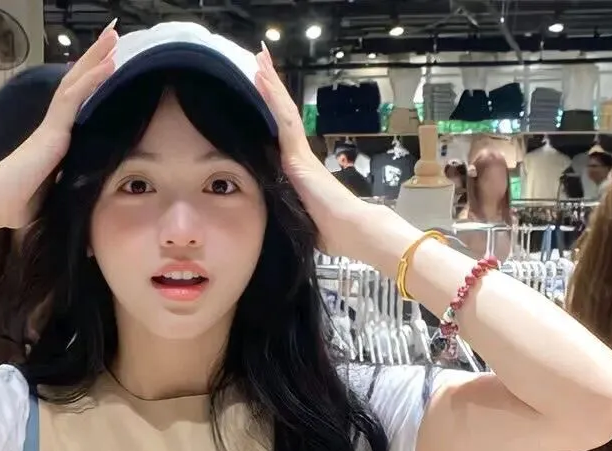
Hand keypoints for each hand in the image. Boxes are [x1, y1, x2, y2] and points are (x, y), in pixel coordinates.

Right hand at [0, 23, 117, 230]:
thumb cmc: (17, 203)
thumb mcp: (51, 194)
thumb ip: (63, 186)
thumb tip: (78, 197)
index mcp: (54, 139)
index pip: (75, 102)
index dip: (90, 81)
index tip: (105, 63)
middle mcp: (54, 126)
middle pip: (76, 83)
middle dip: (94, 59)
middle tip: (112, 35)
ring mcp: (53, 125)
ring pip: (76, 82)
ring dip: (95, 57)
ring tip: (113, 35)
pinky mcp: (53, 129)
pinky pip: (74, 97)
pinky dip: (92, 78)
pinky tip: (109, 63)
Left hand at [254, 45, 368, 255]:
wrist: (351, 230)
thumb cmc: (330, 231)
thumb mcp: (298, 218)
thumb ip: (287, 208)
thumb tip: (272, 215)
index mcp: (297, 171)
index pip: (279, 135)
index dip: (271, 113)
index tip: (261, 94)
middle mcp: (298, 156)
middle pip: (281, 115)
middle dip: (271, 89)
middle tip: (260, 61)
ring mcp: (299, 153)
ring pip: (282, 111)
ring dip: (271, 84)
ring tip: (260, 58)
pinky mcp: (299, 155)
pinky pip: (283, 120)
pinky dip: (273, 98)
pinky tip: (262, 79)